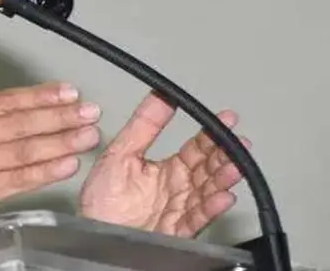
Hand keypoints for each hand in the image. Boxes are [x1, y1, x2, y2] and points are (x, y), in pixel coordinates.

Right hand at [0, 49, 102, 237]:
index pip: (4, 102)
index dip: (39, 96)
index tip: (66, 92)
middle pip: (20, 125)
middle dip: (60, 117)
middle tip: (89, 111)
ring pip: (23, 152)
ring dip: (60, 143)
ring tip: (86, 136)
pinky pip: (16, 182)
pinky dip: (43, 173)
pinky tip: (65, 165)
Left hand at [78, 90, 248, 236]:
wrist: (91, 233)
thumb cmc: (102, 201)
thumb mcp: (119, 154)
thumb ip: (142, 126)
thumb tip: (159, 95)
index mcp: (165, 170)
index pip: (195, 150)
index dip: (211, 134)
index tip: (227, 118)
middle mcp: (176, 189)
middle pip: (207, 169)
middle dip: (225, 155)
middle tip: (238, 140)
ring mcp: (179, 209)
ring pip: (208, 191)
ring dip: (223, 178)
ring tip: (235, 165)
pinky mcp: (177, 231)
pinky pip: (197, 218)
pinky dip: (211, 208)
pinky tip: (223, 196)